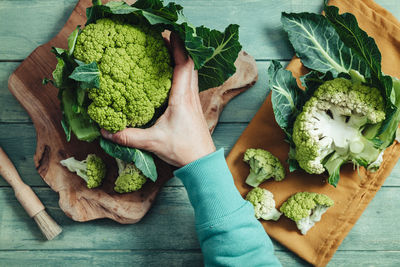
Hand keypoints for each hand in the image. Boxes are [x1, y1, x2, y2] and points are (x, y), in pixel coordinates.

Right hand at [101, 33, 215, 166]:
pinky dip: (184, 72)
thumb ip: (128, 136)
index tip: (169, 33)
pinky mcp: (194, 107)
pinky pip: (190, 82)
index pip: (183, 65)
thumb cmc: (183, 149)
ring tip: (169, 52)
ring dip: (183, 59)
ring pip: (192, 73)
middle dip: (179, 48)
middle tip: (164, 38)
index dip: (178, 47)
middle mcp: (190, 96)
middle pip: (189, 64)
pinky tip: (174, 76)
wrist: (202, 162)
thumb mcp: (153, 142)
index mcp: (181, 98)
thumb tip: (106, 130)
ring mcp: (194, 101)